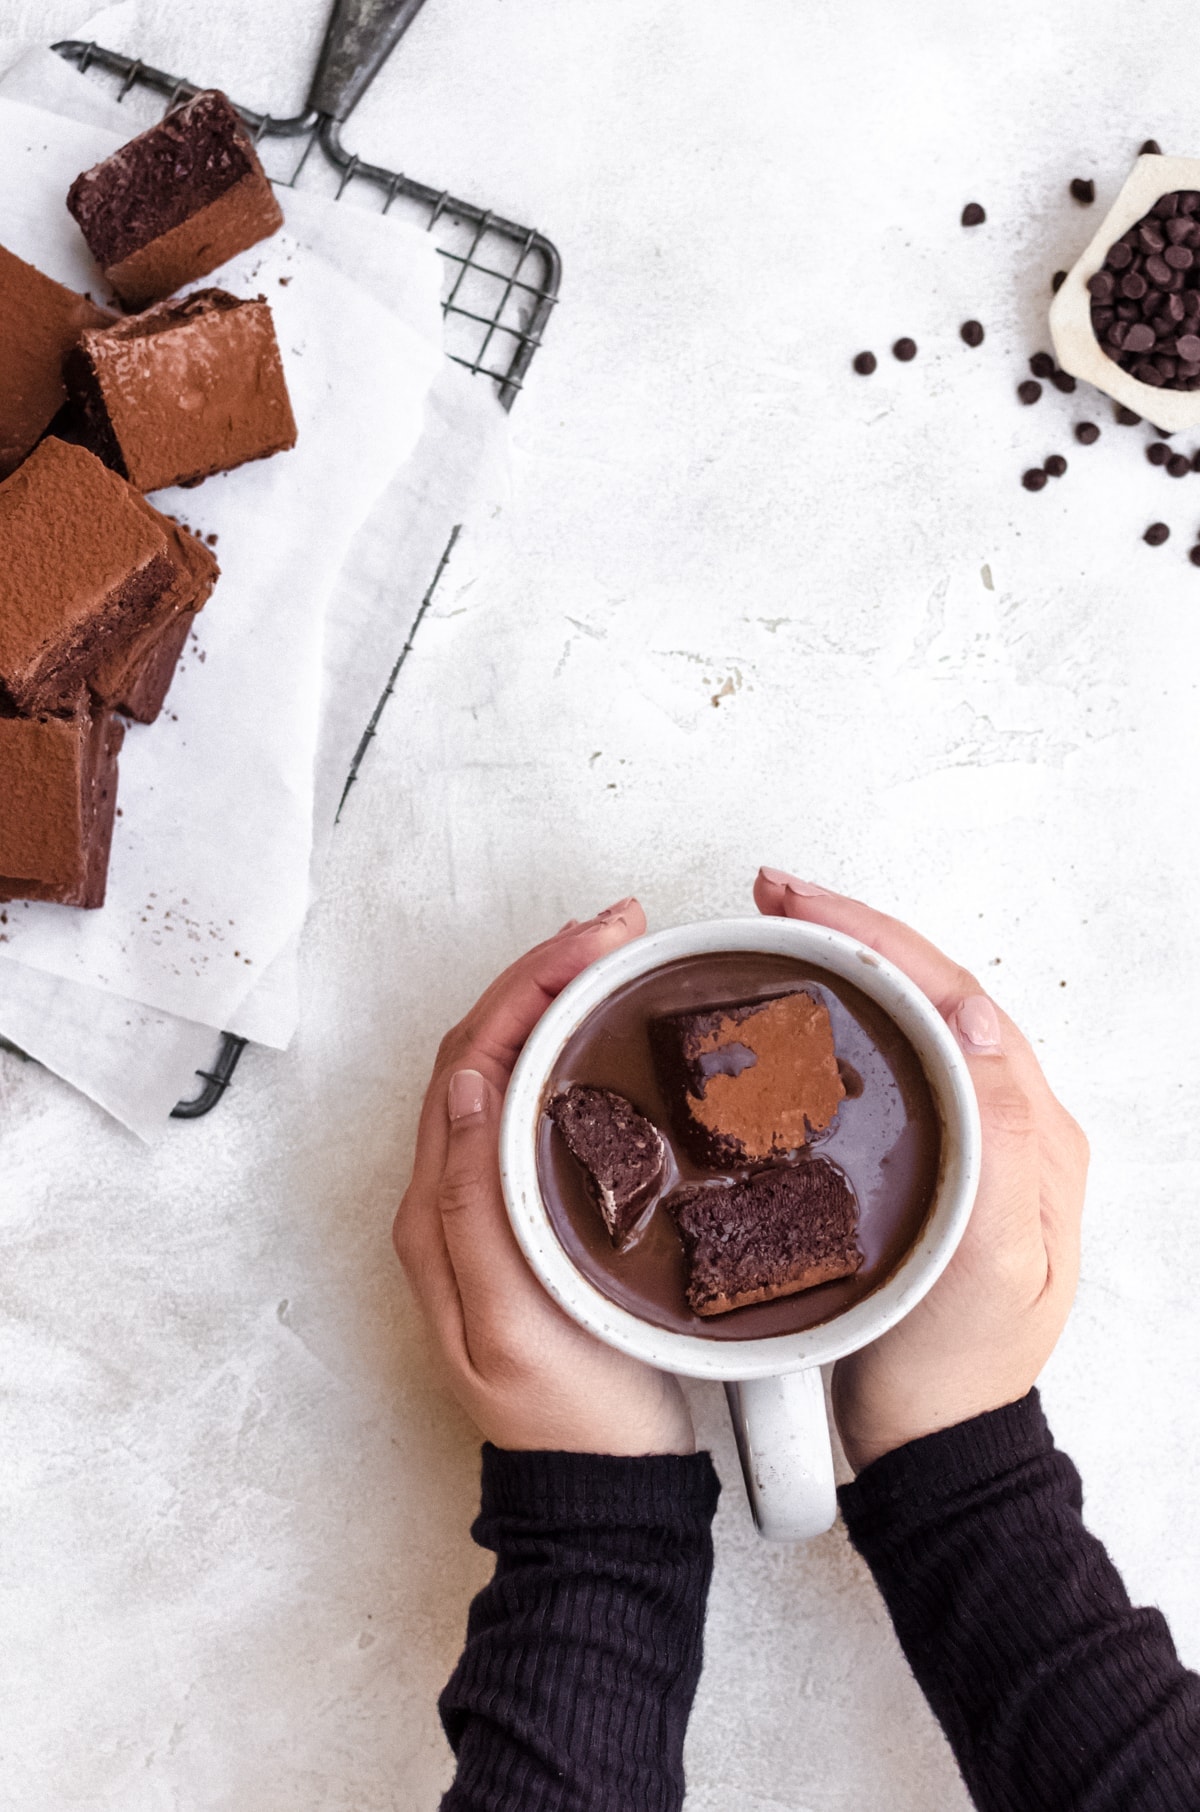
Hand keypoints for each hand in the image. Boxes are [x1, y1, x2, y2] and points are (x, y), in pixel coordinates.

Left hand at [394, 899, 694, 1456]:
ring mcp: (496, 1205)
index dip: (528, 988)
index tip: (595, 942)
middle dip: (545, 976)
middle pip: (486, 1052)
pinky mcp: (538, 1219)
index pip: (470, 1062)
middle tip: (618, 928)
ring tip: (618, 959)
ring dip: (558, 1006)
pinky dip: (574, 1056)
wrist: (604, 1492)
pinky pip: (542, 1111)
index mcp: (440, 1211)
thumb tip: (460, 1090)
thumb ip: (473, 1208)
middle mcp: (456, 1197)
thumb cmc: (570, 1418)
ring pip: (513, 1073)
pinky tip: (616, 1039)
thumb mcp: (509, 1321)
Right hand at [755, 867, 1088, 1473]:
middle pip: (929, 992)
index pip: (955, 998)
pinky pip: (883, 1064)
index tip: (804, 908)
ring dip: (843, 965)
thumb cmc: (957, 1366)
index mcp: (1032, 1132)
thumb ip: (998, 1142)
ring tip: (777, 932)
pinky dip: (836, 1020)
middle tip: (774, 898)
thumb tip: (975, 1021)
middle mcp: (1004, 1121)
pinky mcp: (920, 1163)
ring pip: (904, 1020)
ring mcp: (963, 1139)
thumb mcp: (995, 1262)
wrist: (932, 1440)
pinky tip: (794, 1013)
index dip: (877, 939)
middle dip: (852, 932)